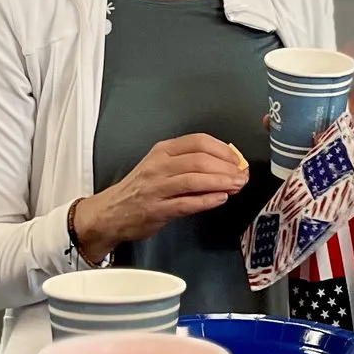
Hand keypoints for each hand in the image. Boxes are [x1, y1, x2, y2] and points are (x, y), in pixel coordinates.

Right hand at [71, 134, 250, 260]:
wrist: (111, 212)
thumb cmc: (140, 189)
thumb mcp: (160, 166)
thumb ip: (189, 163)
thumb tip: (226, 164)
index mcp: (162, 151)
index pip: (198, 141)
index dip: (223, 150)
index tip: (237, 159)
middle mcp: (158, 166)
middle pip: (199, 160)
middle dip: (226, 168)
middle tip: (242, 175)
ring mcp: (156, 188)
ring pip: (194, 180)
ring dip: (221, 182)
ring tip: (236, 186)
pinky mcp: (157, 210)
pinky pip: (186, 203)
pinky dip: (207, 200)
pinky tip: (221, 198)